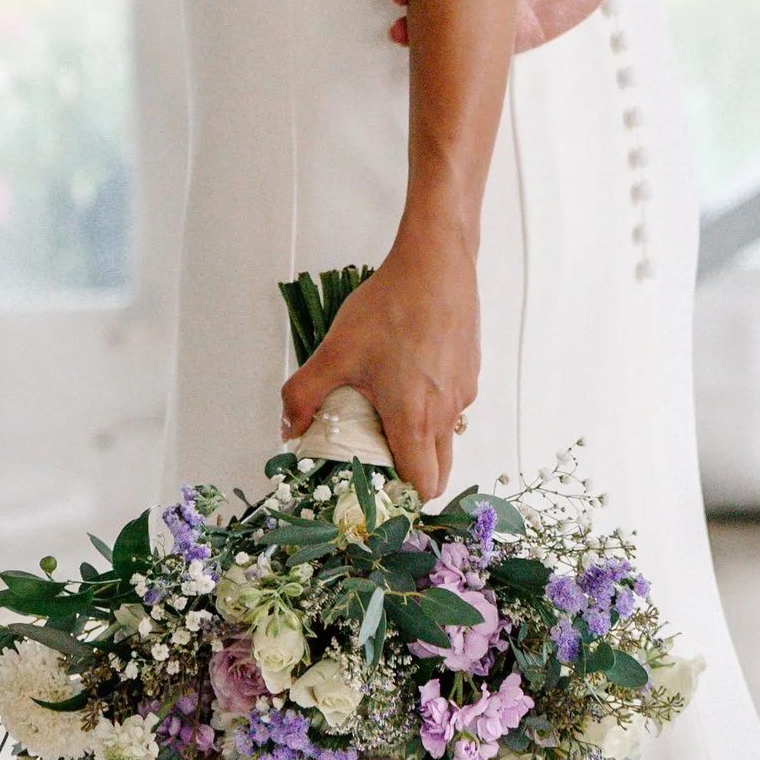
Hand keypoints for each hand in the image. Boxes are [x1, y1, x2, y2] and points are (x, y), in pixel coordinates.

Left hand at [279, 224, 477, 501]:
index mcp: (415, 420)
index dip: (401, 495)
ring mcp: (464, 392)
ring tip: (386, 406)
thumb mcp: (335, 352)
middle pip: (438, 469)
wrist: (436, 263)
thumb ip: (304, 394)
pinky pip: (452, 404)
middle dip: (409, 473)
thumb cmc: (390, 308)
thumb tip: (289, 427)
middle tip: (376, 454)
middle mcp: (447, 414)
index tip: (375, 487)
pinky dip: (431, 405)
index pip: (422, 485)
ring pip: (445, 435)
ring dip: (420, 436)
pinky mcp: (470, 370)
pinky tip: (406, 372)